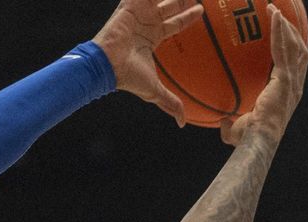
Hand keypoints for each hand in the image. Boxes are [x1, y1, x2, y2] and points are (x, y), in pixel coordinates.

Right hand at [93, 0, 203, 126]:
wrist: (106, 66)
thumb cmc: (128, 78)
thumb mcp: (154, 91)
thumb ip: (170, 103)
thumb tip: (182, 123)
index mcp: (151, 39)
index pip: (173, 25)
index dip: (187, 18)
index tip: (201, 11)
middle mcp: (145, 25)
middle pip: (169, 7)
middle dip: (183, 1)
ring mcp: (136, 15)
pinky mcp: (127, 7)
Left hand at [221, 5, 307, 145]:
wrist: (256, 141)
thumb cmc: (247, 140)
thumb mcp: (237, 130)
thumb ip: (231, 123)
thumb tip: (222, 120)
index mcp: (287, 94)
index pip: (295, 68)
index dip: (293, 52)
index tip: (285, 39)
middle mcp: (295, 85)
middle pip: (300, 51)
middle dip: (292, 32)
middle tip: (280, 17)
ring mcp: (292, 81)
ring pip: (294, 46)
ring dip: (286, 27)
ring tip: (275, 11)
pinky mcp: (285, 78)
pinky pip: (282, 49)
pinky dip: (280, 31)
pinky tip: (273, 17)